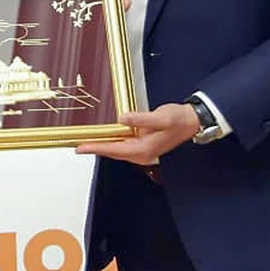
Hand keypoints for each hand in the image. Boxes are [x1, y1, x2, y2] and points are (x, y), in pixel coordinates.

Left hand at [75, 103, 199, 163]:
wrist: (191, 122)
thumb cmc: (178, 119)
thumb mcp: (160, 117)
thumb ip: (140, 118)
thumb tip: (122, 119)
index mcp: (143, 149)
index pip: (114, 149)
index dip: (96, 147)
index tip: (81, 147)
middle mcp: (142, 153)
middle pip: (113, 152)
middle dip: (96, 148)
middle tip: (78, 145)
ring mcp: (143, 151)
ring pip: (117, 150)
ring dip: (103, 146)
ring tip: (87, 142)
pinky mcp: (144, 145)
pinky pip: (123, 146)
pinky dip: (112, 143)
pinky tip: (106, 138)